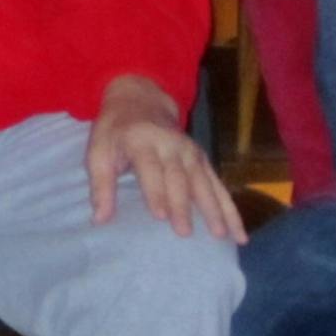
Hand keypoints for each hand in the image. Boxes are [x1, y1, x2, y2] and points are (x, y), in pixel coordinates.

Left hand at [85, 75, 245, 240]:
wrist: (140, 100)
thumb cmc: (115, 132)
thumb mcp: (98, 151)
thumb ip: (100, 185)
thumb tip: (100, 219)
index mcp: (141, 141)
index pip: (150, 168)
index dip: (156, 191)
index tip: (160, 216)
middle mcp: (170, 145)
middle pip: (179, 177)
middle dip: (183, 205)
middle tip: (186, 233)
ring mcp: (190, 151)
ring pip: (204, 182)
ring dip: (213, 209)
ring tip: (221, 235)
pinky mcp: (202, 159)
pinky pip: (218, 185)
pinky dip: (230, 208)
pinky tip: (238, 232)